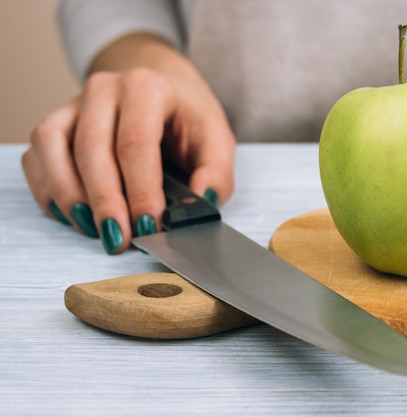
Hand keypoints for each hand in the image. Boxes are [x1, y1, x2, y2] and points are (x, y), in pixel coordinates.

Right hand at [22, 65, 235, 254]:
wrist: (163, 90)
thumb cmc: (188, 118)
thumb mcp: (216, 140)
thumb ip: (216, 174)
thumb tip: (202, 203)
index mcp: (148, 88)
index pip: (136, 143)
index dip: (140, 191)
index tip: (149, 227)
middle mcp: (105, 90)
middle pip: (91, 149)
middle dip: (105, 203)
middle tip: (119, 240)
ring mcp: (74, 104)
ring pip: (53, 149)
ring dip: (70, 197)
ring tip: (94, 230)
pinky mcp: (56, 124)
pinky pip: (37, 157)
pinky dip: (49, 191)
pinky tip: (74, 215)